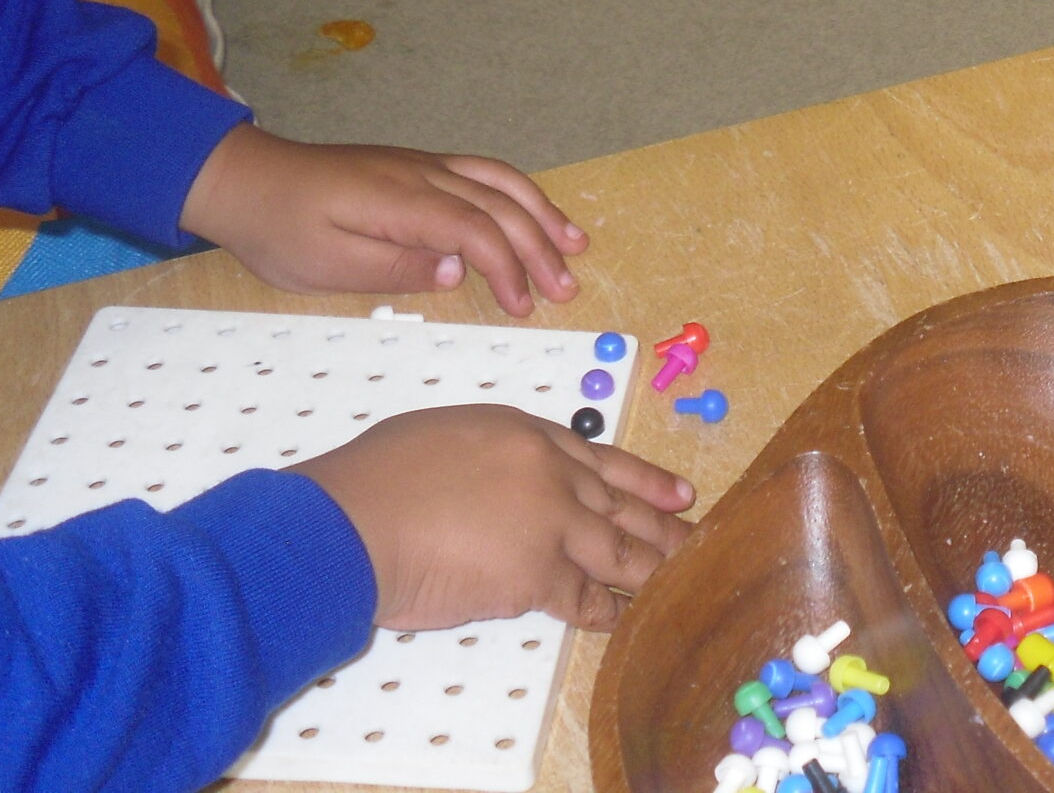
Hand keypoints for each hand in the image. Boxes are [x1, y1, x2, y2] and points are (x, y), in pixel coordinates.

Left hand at [180, 124, 587, 316]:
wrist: (247, 180)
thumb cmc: (280, 229)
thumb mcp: (325, 265)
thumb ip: (395, 268)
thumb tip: (458, 272)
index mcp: (400, 200)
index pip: (474, 229)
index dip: (508, 267)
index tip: (525, 306)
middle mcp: (423, 173)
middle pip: (499, 204)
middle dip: (539, 247)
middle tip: (566, 290)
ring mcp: (425, 164)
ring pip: (501, 181)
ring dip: (543, 213)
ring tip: (576, 245)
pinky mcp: (421, 166)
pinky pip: (485, 173)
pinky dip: (520, 194)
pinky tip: (535, 212)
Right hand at [302, 406, 692, 629]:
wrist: (354, 520)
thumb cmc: (376, 478)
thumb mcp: (441, 436)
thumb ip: (485, 457)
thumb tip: (494, 480)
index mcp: (526, 434)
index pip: (600, 459)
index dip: (643, 478)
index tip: (679, 490)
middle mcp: (550, 473)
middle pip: (620, 503)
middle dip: (662, 523)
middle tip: (698, 535)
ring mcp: (550, 524)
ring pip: (617, 549)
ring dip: (652, 567)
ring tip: (683, 579)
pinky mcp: (536, 576)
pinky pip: (583, 598)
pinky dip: (605, 612)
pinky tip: (624, 618)